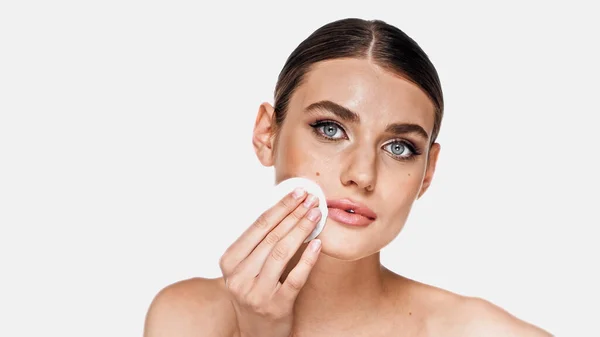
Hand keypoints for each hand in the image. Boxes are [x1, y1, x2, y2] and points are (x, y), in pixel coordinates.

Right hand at [219, 188, 321, 336]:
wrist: (256, 332)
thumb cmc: (255, 291)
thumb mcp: (247, 267)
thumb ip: (260, 243)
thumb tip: (286, 207)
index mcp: (229, 261)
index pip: (258, 227)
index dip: (280, 207)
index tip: (297, 192)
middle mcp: (238, 276)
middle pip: (271, 236)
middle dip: (294, 214)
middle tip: (312, 200)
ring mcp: (256, 293)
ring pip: (281, 252)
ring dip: (302, 230)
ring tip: (316, 215)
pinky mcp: (275, 306)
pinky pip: (295, 277)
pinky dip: (308, 259)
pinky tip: (318, 244)